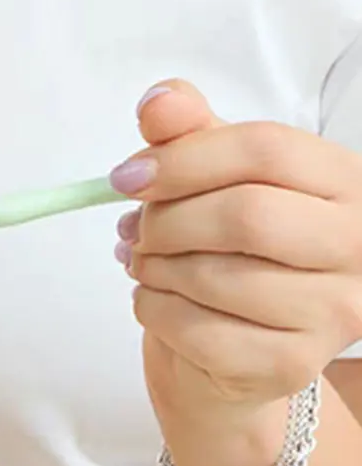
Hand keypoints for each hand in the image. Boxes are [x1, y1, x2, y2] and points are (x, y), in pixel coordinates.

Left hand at [114, 80, 361, 417]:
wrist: (238, 358)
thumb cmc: (237, 258)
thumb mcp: (221, 186)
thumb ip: (194, 138)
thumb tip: (159, 101)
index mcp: (350, 184)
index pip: (265, 149)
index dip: (183, 158)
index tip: (126, 176)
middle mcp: (359, 245)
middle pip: (243, 214)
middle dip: (167, 221)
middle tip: (134, 229)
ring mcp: (333, 311)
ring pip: (214, 276)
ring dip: (154, 268)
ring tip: (143, 264)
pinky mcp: (290, 364)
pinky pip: (197, 330)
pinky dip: (154, 311)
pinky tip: (154, 301)